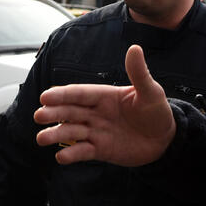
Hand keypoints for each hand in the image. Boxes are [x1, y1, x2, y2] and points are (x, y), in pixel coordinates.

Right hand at [34, 44, 174, 165]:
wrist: (165, 140)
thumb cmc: (157, 112)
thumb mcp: (150, 92)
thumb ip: (139, 73)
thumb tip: (135, 48)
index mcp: (104, 96)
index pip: (79, 94)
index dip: (62, 95)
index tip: (45, 96)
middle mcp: (95, 113)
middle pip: (70, 111)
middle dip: (53, 113)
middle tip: (39, 116)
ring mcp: (96, 131)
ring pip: (72, 131)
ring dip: (56, 134)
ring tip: (42, 138)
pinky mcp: (100, 150)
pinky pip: (83, 151)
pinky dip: (71, 154)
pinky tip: (61, 157)